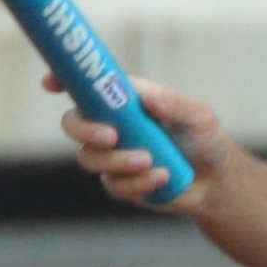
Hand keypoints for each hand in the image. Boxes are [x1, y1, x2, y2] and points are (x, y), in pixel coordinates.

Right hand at [54, 74, 225, 213]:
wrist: (217, 183)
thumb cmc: (206, 139)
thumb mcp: (198, 114)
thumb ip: (173, 103)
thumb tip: (148, 98)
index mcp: (125, 101)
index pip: (87, 87)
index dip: (63, 81)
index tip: (49, 83)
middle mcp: (112, 126)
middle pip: (73, 123)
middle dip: (85, 130)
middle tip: (110, 137)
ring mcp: (112, 156)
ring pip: (89, 159)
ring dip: (118, 161)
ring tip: (150, 161)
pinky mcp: (120, 184)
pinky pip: (114, 185)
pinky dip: (138, 183)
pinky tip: (163, 177)